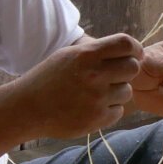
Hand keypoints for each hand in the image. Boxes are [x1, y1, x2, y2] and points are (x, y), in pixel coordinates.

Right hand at [11, 34, 141, 137]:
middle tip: (115, 75)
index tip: (133, 54)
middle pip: (133, 67)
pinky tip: (92, 107)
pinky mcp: (97, 119)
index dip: (135, 48)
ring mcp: (97, 99)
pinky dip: (109, 110)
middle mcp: (94, 75)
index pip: (126, 44)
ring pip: (127, 91)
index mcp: (86, 55)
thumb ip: (96, 51)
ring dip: (117, 92)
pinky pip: (119, 111)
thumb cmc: (48, 79)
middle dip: (127, 70)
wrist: (27, 108)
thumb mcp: (68, 55)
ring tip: (96, 93)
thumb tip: (128, 49)